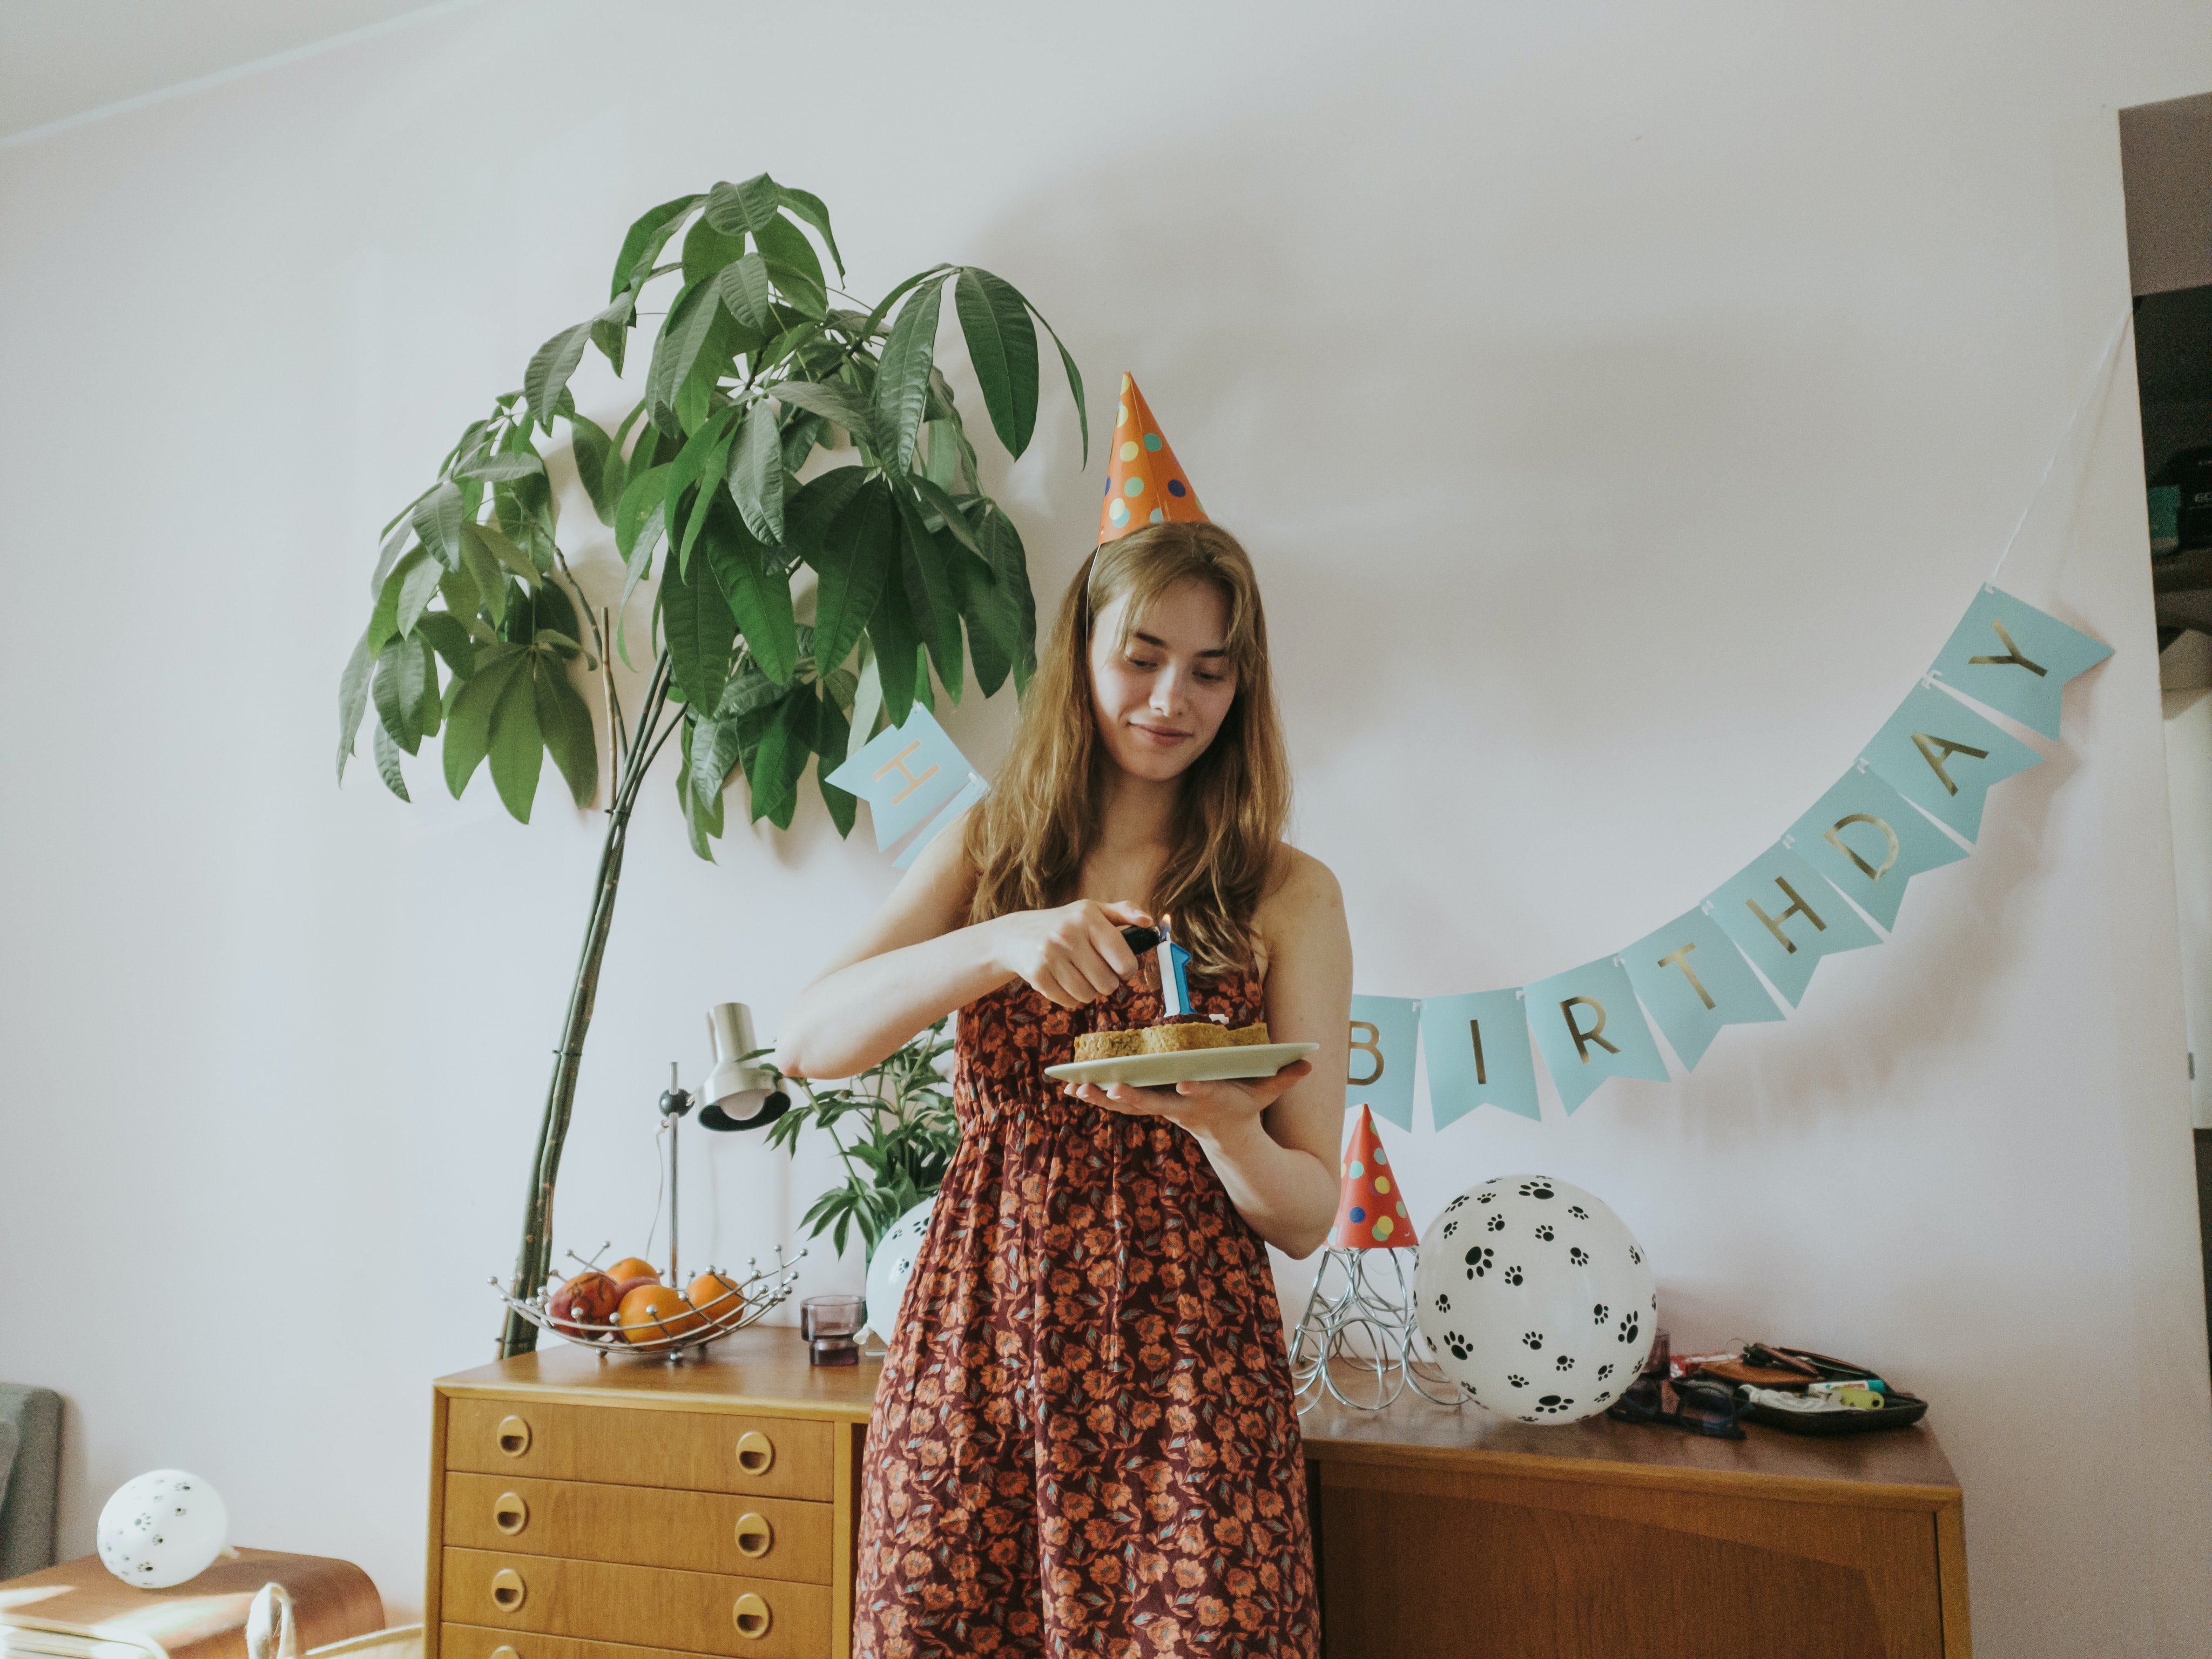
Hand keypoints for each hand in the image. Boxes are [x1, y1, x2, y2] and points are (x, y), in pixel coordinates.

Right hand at [989, 899, 1153, 1008]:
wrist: (1018, 935)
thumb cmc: (1066, 923)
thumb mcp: (1093, 910)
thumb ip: (1124, 911)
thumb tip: (1149, 921)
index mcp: (1088, 917)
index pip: (1124, 961)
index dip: (1127, 969)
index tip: (1120, 966)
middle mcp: (1068, 935)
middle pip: (1108, 983)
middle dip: (1107, 982)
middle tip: (1096, 971)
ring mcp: (1050, 955)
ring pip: (1088, 995)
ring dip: (1089, 991)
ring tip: (1079, 975)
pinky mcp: (1037, 975)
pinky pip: (1069, 1002)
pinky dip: (1071, 997)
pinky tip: (1063, 980)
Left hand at [1069, 1058, 1313, 1144]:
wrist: (1227, 1140)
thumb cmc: (1245, 1107)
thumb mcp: (1267, 1094)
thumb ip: (1285, 1077)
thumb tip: (1310, 1063)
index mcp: (1209, 1100)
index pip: (1201, 1093)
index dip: (1194, 1089)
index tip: (1184, 1083)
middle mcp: (1181, 1107)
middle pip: (1153, 1103)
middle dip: (1133, 1097)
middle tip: (1110, 1087)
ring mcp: (1161, 1109)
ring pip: (1127, 1105)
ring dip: (1100, 1097)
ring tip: (1075, 1087)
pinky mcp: (1148, 1107)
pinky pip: (1117, 1103)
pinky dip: (1095, 1096)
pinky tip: (1071, 1087)